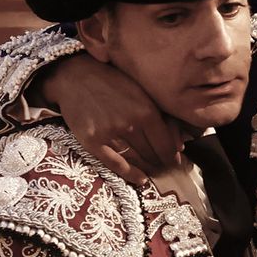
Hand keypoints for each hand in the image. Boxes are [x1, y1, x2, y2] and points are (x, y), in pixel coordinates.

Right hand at [34, 53, 181, 183]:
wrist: (76, 76)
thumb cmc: (114, 82)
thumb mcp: (143, 92)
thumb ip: (162, 117)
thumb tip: (180, 145)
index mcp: (146, 111)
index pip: (166, 145)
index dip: (173, 157)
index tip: (176, 162)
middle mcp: (130, 124)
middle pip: (152, 154)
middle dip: (160, 162)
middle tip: (164, 167)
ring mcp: (110, 134)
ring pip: (137, 160)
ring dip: (148, 168)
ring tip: (153, 170)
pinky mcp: (92, 141)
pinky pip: (116, 164)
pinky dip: (130, 174)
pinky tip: (141, 179)